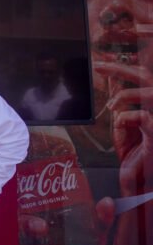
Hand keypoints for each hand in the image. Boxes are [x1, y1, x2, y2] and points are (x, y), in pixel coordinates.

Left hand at [95, 61, 152, 196]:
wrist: (142, 179)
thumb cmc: (136, 152)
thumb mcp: (124, 123)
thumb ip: (120, 105)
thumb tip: (111, 83)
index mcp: (152, 106)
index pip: (143, 77)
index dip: (121, 67)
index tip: (98, 64)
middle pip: (148, 77)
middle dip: (121, 69)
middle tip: (97, 67)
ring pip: (151, 93)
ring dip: (126, 95)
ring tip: (112, 105)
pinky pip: (145, 117)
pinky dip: (128, 117)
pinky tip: (121, 124)